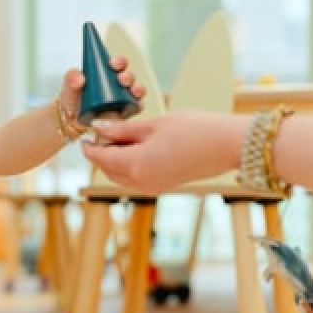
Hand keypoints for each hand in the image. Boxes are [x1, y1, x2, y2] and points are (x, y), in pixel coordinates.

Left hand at [59, 55, 146, 118]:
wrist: (72, 119)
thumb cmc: (73, 98)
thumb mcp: (69, 86)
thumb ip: (71, 78)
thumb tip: (80, 78)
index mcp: (107, 73)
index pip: (119, 64)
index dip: (119, 62)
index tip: (113, 64)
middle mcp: (118, 84)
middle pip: (129, 76)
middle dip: (128, 76)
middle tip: (121, 79)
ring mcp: (124, 98)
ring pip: (137, 90)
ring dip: (137, 88)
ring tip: (131, 91)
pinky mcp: (126, 111)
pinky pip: (137, 106)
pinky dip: (139, 104)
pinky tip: (136, 103)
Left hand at [81, 111, 245, 193]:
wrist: (227, 145)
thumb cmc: (194, 130)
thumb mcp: (153, 125)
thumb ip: (123, 130)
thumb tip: (99, 128)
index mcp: (135, 165)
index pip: (100, 159)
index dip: (89, 148)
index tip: (85, 135)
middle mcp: (141, 182)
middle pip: (108, 170)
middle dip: (102, 154)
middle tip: (104, 132)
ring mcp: (153, 187)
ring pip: (121, 177)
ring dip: (115, 161)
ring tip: (121, 137)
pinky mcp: (163, 186)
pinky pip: (136, 179)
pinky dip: (129, 166)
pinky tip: (137, 147)